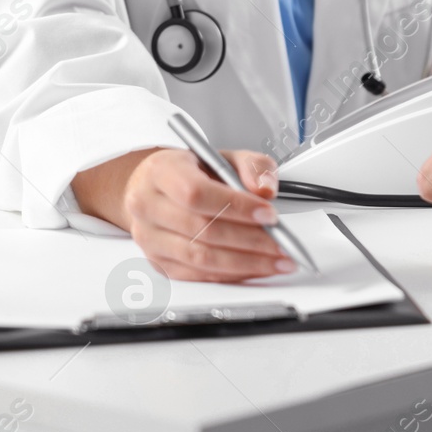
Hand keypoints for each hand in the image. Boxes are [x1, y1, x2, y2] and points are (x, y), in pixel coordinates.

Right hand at [80, 148, 292, 281]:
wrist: (157, 187)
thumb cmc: (193, 172)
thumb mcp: (225, 156)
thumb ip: (253, 166)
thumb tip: (266, 189)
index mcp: (162, 172)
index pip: (196, 193)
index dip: (236, 207)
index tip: (269, 214)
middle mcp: (147, 205)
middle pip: (202, 229)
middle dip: (251, 240)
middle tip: (284, 244)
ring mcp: (149, 237)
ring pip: (200, 257)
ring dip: (247, 263)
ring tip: (278, 261)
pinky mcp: (158, 262)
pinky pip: (198, 275)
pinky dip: (233, 274)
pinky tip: (257, 268)